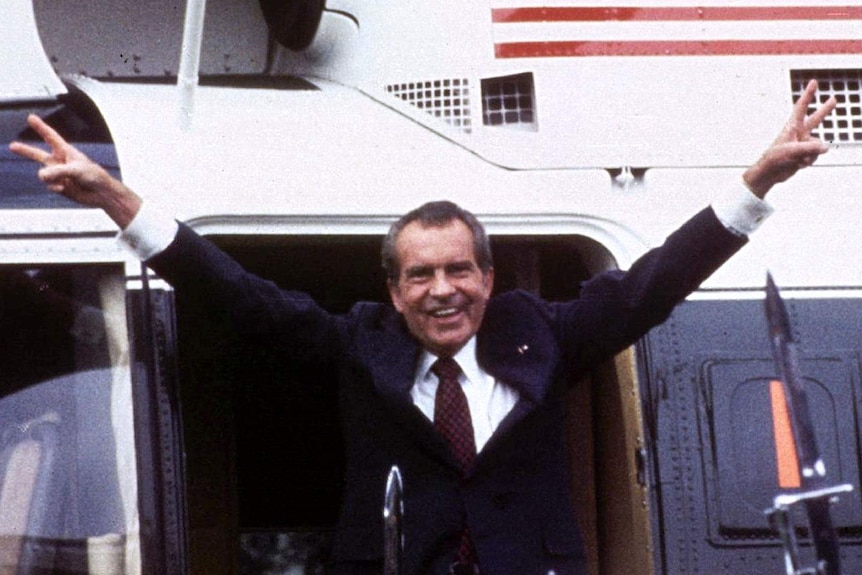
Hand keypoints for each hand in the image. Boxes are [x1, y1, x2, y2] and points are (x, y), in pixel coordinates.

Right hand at [9, 114, 141, 227]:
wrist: (102, 194)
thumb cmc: (94, 176)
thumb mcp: (76, 170)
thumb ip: (57, 171)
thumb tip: (41, 176)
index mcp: (66, 152)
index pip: (51, 136)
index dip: (41, 127)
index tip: (31, 118)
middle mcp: (60, 162)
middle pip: (38, 154)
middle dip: (25, 150)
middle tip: (12, 146)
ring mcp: (59, 175)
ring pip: (43, 175)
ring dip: (52, 178)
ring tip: (67, 181)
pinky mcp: (59, 187)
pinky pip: (50, 186)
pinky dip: (56, 188)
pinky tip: (67, 188)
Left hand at [743, 79, 836, 197]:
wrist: (770, 174)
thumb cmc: (774, 159)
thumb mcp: (792, 151)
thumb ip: (810, 148)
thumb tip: (826, 148)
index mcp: (792, 126)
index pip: (801, 107)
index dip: (808, 94)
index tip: (813, 82)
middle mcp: (799, 133)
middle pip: (815, 119)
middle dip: (825, 110)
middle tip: (834, 99)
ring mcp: (803, 143)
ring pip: (818, 145)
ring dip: (810, 154)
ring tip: (797, 159)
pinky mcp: (805, 154)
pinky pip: (815, 155)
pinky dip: (809, 160)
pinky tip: (798, 164)